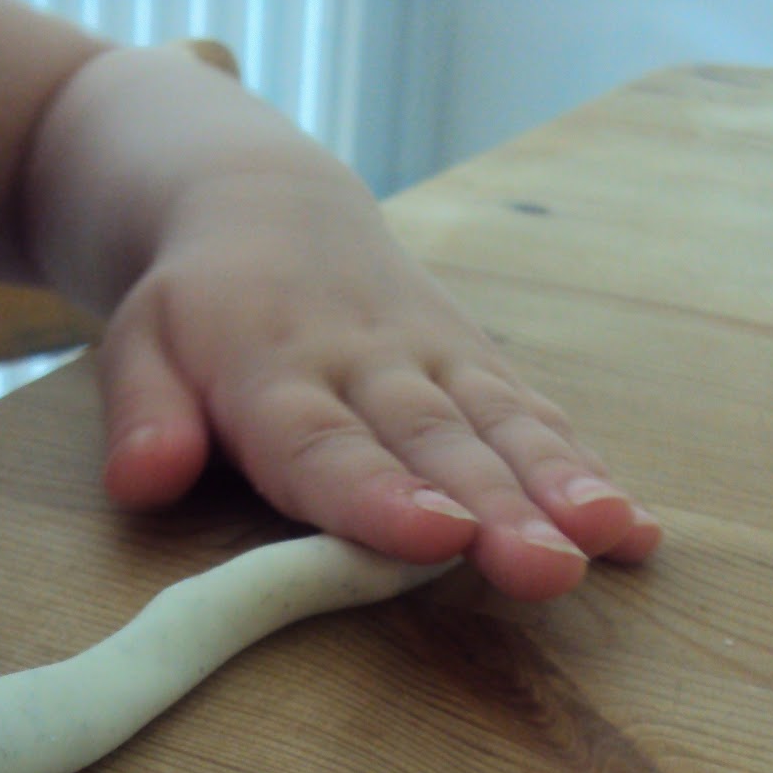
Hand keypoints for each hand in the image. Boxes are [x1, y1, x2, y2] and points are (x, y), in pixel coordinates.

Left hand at [94, 169, 659, 600]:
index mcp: (273, 371)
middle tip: (549, 567)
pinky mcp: (476, 362)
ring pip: (501, 424)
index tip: (434, 538)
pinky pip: (533, 412)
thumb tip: (142, 479)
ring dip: (561, 484)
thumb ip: (144, 412)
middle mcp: (366, 364)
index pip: (325, 442)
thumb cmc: (196, 306)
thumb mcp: (139, 344)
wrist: (267, 205)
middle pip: (436, 443)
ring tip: (613, 538)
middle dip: (499, 507)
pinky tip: (633, 525)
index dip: (378, 495)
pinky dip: (583, 465)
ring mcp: (434, 359)